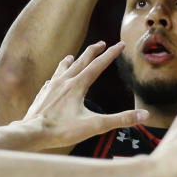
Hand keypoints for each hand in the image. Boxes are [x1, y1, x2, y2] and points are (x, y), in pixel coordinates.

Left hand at [20, 41, 147, 149]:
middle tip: (101, 43)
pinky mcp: (42, 95)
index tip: (120, 44)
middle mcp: (64, 81)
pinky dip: (56, 77)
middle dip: (93, 51)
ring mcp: (51, 87)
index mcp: (78, 85)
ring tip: (73, 56)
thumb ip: (120, 119)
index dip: (111, 54)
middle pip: (81, 61)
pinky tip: (53, 80)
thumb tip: (144, 115)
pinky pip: (50, 81)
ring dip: (71, 61)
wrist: (32, 132)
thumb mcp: (95, 125)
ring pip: (62, 68)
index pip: (98, 65)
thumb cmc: (62, 130)